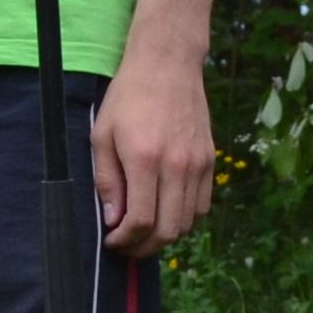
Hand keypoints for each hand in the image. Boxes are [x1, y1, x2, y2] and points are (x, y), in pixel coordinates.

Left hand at [89, 47, 218, 254]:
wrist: (167, 65)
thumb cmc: (128, 97)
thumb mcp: (102, 135)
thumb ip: (107, 180)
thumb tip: (113, 219)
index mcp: (144, 159)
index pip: (141, 220)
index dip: (125, 240)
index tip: (113, 241)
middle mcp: (176, 165)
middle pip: (168, 230)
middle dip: (144, 247)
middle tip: (128, 246)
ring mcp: (198, 164)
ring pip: (188, 222)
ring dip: (165, 236)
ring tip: (145, 232)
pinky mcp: (210, 160)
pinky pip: (202, 206)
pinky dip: (185, 219)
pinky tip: (166, 212)